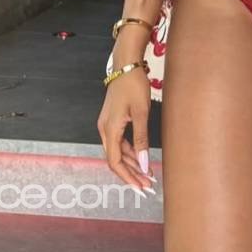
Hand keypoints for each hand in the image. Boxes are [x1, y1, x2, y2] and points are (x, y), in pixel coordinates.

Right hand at [98, 68, 156, 194]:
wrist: (126, 64)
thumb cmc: (134, 85)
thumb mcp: (141, 113)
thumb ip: (142, 139)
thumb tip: (144, 164)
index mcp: (109, 129)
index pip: (115, 162)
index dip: (127, 178)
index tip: (140, 188)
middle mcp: (104, 129)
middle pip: (116, 159)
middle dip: (131, 174)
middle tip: (148, 186)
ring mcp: (107, 125)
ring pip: (118, 151)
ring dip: (132, 164)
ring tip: (147, 175)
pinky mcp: (112, 120)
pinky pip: (120, 142)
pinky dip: (130, 152)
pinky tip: (141, 158)